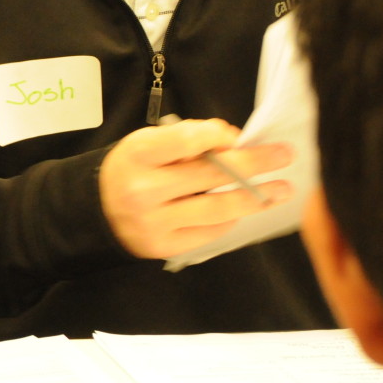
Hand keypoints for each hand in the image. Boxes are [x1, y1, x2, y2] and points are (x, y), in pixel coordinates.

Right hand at [99, 117, 292, 258]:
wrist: (97, 211)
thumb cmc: (132, 170)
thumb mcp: (147, 144)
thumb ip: (185, 138)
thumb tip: (232, 142)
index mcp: (137, 154)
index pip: (186, 140)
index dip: (218, 136)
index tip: (239, 137)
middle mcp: (143, 190)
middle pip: (210, 174)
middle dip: (254, 164)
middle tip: (285, 156)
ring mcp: (154, 222)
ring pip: (216, 209)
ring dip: (255, 198)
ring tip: (281, 190)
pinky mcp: (163, 247)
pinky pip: (209, 232)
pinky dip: (229, 218)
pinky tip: (243, 209)